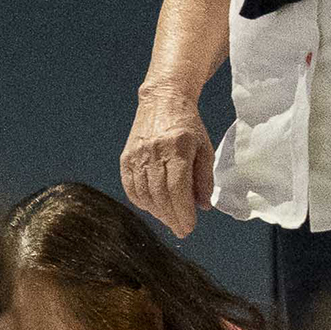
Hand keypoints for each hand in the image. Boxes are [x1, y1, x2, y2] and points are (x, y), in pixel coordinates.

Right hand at [120, 93, 215, 238]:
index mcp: (177, 147)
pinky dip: (141, 201)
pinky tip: (153, 207)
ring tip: (170, 220)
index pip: (177, 188)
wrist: (162, 99)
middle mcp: (154, 152)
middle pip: (160, 194)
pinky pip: (131, 187)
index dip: (182, 211)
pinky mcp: (126, 158)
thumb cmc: (188, 124)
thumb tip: (202, 206)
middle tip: (181, 229)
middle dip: (171, 216)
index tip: (189, 227)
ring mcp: (137, 155)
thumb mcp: (204, 148)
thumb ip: (204, 178)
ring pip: (144, 193)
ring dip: (157, 212)